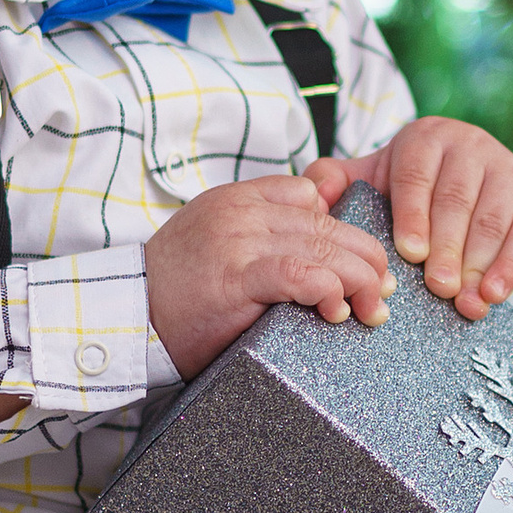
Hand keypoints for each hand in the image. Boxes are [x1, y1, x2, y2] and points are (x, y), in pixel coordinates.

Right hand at [145, 173, 394, 376]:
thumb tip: (326, 204)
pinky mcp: (237, 276)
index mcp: (239, 197)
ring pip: (322, 247)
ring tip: (372, 307)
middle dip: (366, 259)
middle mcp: (242, 211)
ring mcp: (239, 241)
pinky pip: (298, 274)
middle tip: (385, 290)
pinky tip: (336, 309)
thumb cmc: (177, 288)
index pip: (310, 197)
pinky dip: (327, 290)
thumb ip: (266, 224)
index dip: (347, 230)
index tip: (365, 262)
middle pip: (326, 224)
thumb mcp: (220, 239)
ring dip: (358, 280)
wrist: (127, 315)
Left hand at [314, 116, 512, 321]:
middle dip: (448, 247)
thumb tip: (315, 193)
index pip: (417, 175)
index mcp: (426, 138)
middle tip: (438, 286)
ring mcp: (508, 170)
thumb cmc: (406, 189)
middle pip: (457, 200)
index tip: (408, 253)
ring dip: (479, 263)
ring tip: (465, 300)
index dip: (413, 214)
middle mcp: (471, 145)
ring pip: (493, 218)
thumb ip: (335, 183)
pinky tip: (495, 295)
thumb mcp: (369, 178)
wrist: (458, 178)